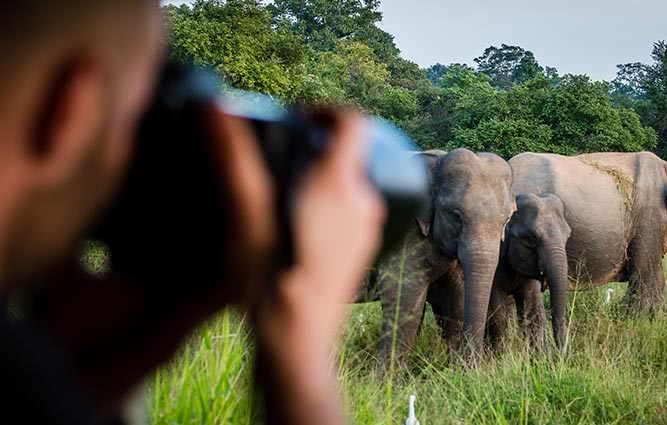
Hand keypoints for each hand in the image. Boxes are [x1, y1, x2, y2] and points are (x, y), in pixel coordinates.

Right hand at [205, 107, 383, 424]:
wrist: (296, 343)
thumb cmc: (269, 281)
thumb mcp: (245, 215)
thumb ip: (231, 158)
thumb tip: (215, 106)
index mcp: (340, 185)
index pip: (352, 121)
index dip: (324, 110)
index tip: (295, 119)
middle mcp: (362, 204)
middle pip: (351, 152)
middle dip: (317, 143)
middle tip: (282, 152)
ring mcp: (366, 231)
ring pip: (351, 183)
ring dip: (322, 173)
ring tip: (284, 186)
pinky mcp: (361, 253)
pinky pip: (350, 210)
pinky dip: (329, 201)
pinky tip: (296, 221)